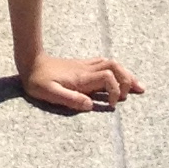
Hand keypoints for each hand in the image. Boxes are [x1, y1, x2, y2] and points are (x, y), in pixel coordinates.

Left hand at [19, 53, 142, 114]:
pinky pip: (103, 63)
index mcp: (81, 78)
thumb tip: (91, 106)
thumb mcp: (50, 93)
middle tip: (139, 90)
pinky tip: (118, 77)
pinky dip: (115, 70)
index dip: (115, 91)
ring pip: (111, 63)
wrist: (30, 61)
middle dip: (128, 78)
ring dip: (124, 73)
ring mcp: (84, 65)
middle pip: (114, 67)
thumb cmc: (38, 80)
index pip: (107, 78)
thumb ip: (70, 99)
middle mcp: (86, 69)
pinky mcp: (81, 65)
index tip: (112, 105)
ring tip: (136, 85)